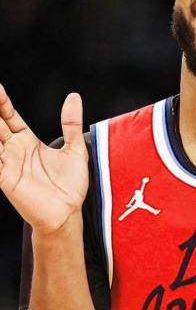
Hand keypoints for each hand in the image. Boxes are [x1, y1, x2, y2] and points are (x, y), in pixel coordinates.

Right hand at [0, 85, 87, 234]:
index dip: (2, 103)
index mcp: (27, 142)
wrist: (68, 213)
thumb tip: (74, 96)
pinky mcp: (4, 179)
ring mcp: (6, 164)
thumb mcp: (75, 149)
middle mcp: (13, 151)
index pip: (9, 117)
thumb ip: (71, 124)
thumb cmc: (71, 185)